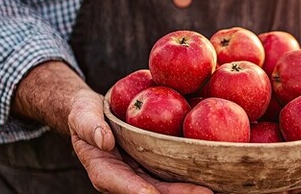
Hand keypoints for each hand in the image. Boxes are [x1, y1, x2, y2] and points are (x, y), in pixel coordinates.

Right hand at [67, 90, 212, 193]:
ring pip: (168, 187)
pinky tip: (218, 173)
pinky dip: (193, 175)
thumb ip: (89, 125)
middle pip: (154, 191)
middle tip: (206, 193)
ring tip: (218, 189)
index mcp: (105, 171)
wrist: (95, 115)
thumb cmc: (85, 115)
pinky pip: (175, 173)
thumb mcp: (82, 114)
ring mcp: (143, 175)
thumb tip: (104, 140)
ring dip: (191, 190)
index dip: (138, 191)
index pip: (122, 184)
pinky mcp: (157, 166)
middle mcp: (127, 179)